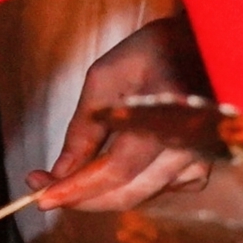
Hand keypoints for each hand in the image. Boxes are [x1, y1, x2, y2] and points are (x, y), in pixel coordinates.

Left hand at [28, 19, 221, 214]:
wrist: (199, 44)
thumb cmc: (149, 53)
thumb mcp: (104, 79)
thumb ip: (83, 130)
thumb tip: (59, 173)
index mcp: (167, 112)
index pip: (118, 169)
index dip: (77, 189)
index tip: (41, 198)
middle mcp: (191, 142)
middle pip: (129, 192)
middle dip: (82, 198)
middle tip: (43, 191)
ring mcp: (201, 156)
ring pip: (141, 195)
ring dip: (101, 194)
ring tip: (67, 180)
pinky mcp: (201, 164)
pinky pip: (157, 189)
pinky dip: (128, 186)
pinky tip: (108, 172)